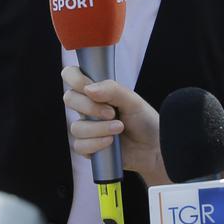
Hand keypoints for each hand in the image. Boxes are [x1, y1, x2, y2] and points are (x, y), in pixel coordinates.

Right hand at [61, 66, 166, 184]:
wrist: (154, 148)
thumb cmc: (144, 121)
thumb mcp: (132, 100)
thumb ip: (112, 90)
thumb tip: (88, 89)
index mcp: (97, 91)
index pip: (72, 76)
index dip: (75, 79)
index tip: (89, 87)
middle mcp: (88, 108)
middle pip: (69, 99)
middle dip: (89, 106)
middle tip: (111, 112)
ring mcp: (87, 128)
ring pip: (76, 127)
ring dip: (98, 128)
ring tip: (119, 128)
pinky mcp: (89, 148)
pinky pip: (80, 146)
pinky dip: (96, 143)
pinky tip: (111, 142)